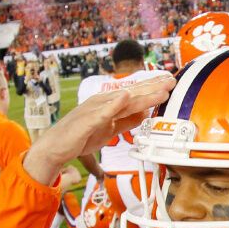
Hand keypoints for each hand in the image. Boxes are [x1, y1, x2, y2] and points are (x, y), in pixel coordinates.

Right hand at [23, 74, 173, 184]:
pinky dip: (114, 104)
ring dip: (142, 94)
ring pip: (123, 100)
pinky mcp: (87, 120)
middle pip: (133, 93)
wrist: (56, 147)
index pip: (135, 94)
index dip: (152, 88)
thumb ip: (126, 122)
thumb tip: (144, 115)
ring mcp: (95, 109)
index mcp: (110, 104)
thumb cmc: (80, 137)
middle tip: (172, 80)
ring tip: (159, 89)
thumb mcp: (110, 129)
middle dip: (153, 87)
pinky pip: (103, 112)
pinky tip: (125, 97)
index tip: (169, 83)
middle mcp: (104, 102)